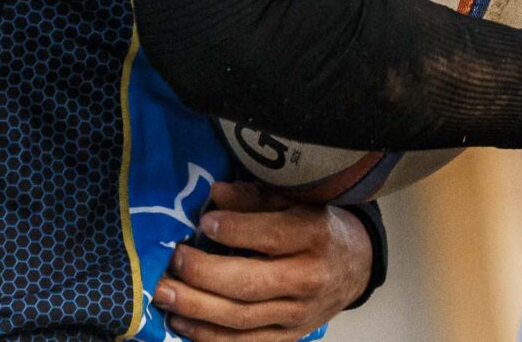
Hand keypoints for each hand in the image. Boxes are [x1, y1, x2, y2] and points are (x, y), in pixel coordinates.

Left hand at [152, 181, 372, 341]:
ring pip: (242, 319)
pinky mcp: (289, 337)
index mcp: (315, 236)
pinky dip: (209, 338)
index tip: (204, 221)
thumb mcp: (297, 201)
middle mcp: (308, 280)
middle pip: (250, 284)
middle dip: (204, 275)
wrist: (356, 266)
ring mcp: (298, 315)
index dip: (235, 230)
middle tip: (174, 261)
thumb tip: (215, 194)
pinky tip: (180, 323)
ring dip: (197, 309)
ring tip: (165, 294)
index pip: (271, 236)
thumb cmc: (319, 226)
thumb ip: (256, 198)